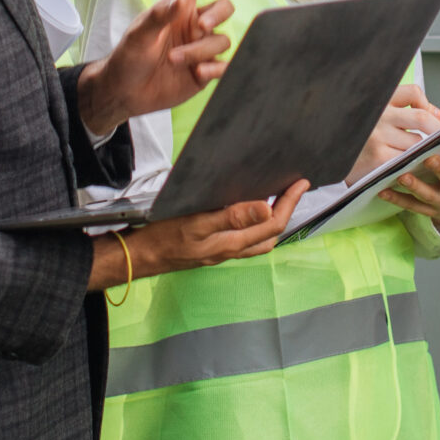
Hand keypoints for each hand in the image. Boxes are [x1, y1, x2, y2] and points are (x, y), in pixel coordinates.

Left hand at [76, 0, 246, 130]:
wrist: (126, 93)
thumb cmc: (128, 57)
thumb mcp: (138, 35)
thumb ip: (158, 17)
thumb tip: (180, 1)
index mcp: (179, 6)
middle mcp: (194, 23)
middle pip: (224, 7)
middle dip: (217, 14)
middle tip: (200, 26)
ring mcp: (202, 46)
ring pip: (221, 39)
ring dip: (201, 49)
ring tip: (176, 61)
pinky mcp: (207, 70)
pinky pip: (225, 64)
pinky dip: (216, 68)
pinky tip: (199, 73)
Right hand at [90, 180, 308, 286]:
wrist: (139, 256)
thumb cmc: (163, 238)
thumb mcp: (197, 222)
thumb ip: (232, 216)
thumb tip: (266, 208)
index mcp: (232, 243)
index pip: (273, 224)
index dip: (290, 203)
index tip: (300, 183)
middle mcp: (231, 250)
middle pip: (270, 234)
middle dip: (286, 211)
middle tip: (292, 189)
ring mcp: (222, 251)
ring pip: (257, 239)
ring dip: (271, 221)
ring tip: (275, 198)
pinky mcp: (212, 249)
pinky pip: (242, 239)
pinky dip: (252, 226)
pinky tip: (245, 212)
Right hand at [351, 84, 439, 181]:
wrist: (330, 157)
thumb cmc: (360, 137)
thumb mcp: (378, 116)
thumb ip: (407, 111)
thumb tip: (439, 115)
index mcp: (379, 100)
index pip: (413, 92)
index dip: (427, 104)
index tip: (430, 115)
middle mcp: (378, 115)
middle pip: (421, 117)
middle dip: (438, 130)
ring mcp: (377, 136)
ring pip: (417, 143)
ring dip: (425, 150)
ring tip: (422, 154)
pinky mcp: (378, 158)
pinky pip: (408, 160)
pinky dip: (415, 163)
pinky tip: (412, 167)